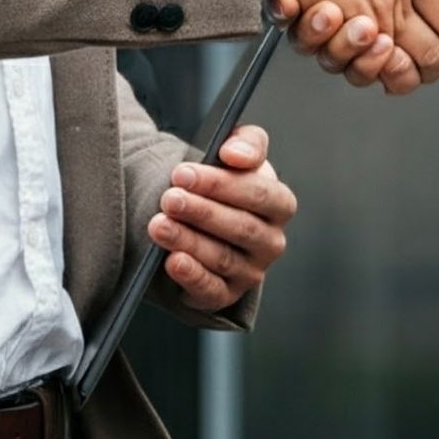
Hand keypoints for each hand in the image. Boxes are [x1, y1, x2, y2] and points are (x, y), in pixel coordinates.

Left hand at [147, 123, 296, 311]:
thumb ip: (247, 143)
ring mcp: (251, 271)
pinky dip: (192, 276)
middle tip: (168, 199)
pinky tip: (172, 261)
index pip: (259, 194)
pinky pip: (211, 290)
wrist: (200, 216)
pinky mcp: (226, 294)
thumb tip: (235, 154)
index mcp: (280, 204)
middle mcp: (271, 241)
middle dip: (201, 211)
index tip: (182, 173)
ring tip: (158, 225)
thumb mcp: (237, 153)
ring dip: (188, 241)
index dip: (220, 184)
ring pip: (222, 258)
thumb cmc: (224, 181)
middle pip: (240, 227)